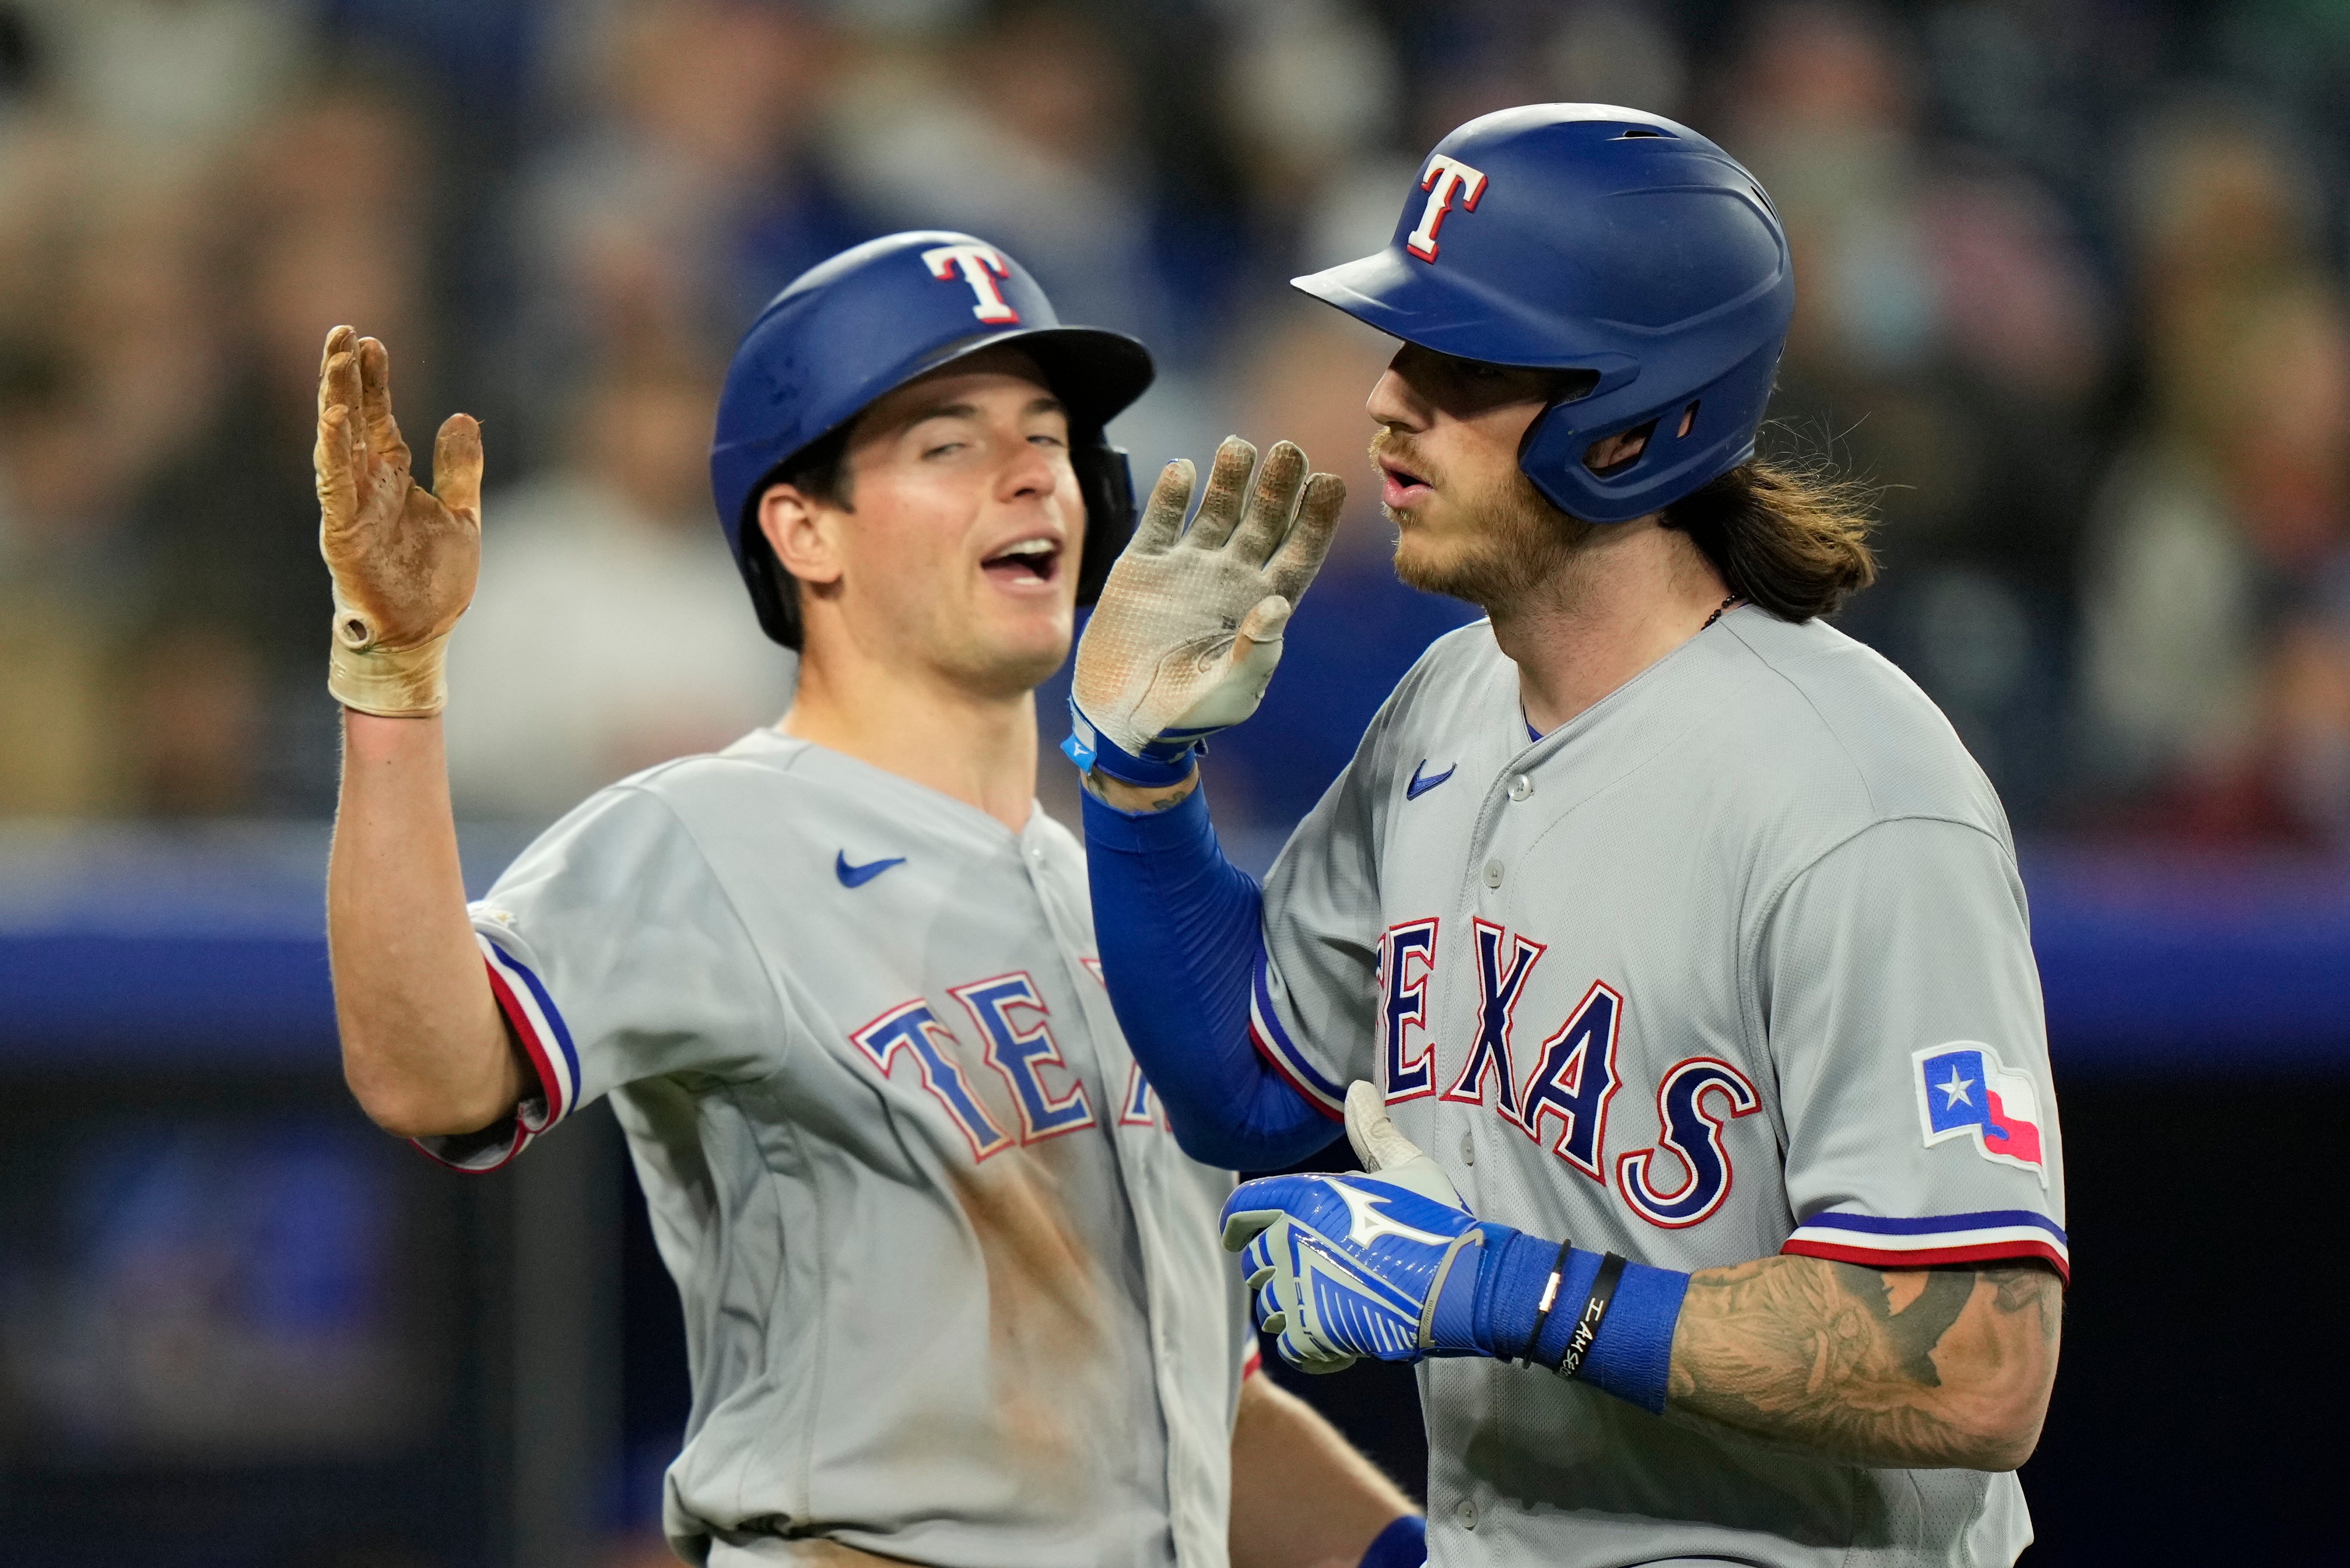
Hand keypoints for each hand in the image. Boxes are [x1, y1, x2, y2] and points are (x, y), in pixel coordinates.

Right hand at [315, 324, 483, 715]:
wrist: (422, 633)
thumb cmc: (434, 581)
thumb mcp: (462, 513)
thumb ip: (459, 467)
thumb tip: (462, 417)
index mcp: (391, 478)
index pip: (378, 418)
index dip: (374, 381)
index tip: (372, 342)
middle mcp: (365, 485)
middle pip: (352, 418)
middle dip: (346, 376)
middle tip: (343, 330)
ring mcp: (350, 505)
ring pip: (337, 440)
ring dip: (335, 398)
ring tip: (336, 356)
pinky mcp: (342, 529)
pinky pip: (334, 482)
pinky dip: (333, 449)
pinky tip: (334, 416)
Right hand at [1067, 436, 1342, 785]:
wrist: (1124, 721)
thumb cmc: (1188, 717)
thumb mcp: (1232, 694)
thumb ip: (1257, 654)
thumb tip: (1277, 605)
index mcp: (1262, 606)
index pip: (1299, 553)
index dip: (1317, 519)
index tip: (1330, 483)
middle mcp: (1230, 578)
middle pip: (1264, 521)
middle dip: (1278, 485)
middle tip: (1289, 450)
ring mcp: (1188, 568)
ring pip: (1217, 510)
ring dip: (1229, 478)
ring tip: (1239, 447)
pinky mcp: (1143, 567)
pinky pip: (1161, 520)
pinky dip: (1171, 494)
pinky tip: (1182, 469)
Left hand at [1221, 1082, 1486, 1372]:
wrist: (1464, 1283)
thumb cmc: (1438, 1222)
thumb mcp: (1407, 1166)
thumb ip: (1372, 1132)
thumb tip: (1358, 1088)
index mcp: (1305, 1198)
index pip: (1241, 1210)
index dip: (1238, 1226)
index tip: (1238, 1238)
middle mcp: (1291, 1241)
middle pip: (1255, 1262)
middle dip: (1277, 1271)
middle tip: (1312, 1277)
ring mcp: (1300, 1289)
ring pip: (1270, 1307)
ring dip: (1292, 1311)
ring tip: (1328, 1308)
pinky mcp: (1315, 1332)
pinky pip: (1292, 1347)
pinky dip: (1310, 1349)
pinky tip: (1337, 1340)